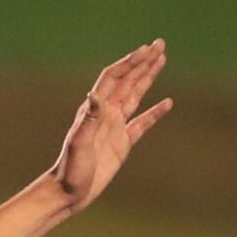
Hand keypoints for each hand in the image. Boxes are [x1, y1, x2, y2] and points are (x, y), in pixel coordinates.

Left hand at [48, 39, 173, 212]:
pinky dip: (155, 112)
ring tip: (162, 59)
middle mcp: (106, 114)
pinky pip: (143, 123)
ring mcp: (115, 128)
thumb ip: (89, 119)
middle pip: (127, 80)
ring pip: (136, 95)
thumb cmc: (70, 170)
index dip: (130, 62)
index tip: (146, 49)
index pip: (114, 78)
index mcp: (95, 110)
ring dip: (148, 77)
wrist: (68, 193)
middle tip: (160, 44)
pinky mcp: (123, 143)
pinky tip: (167, 102)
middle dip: (143, 62)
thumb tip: (95, 95)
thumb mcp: (79, 143)